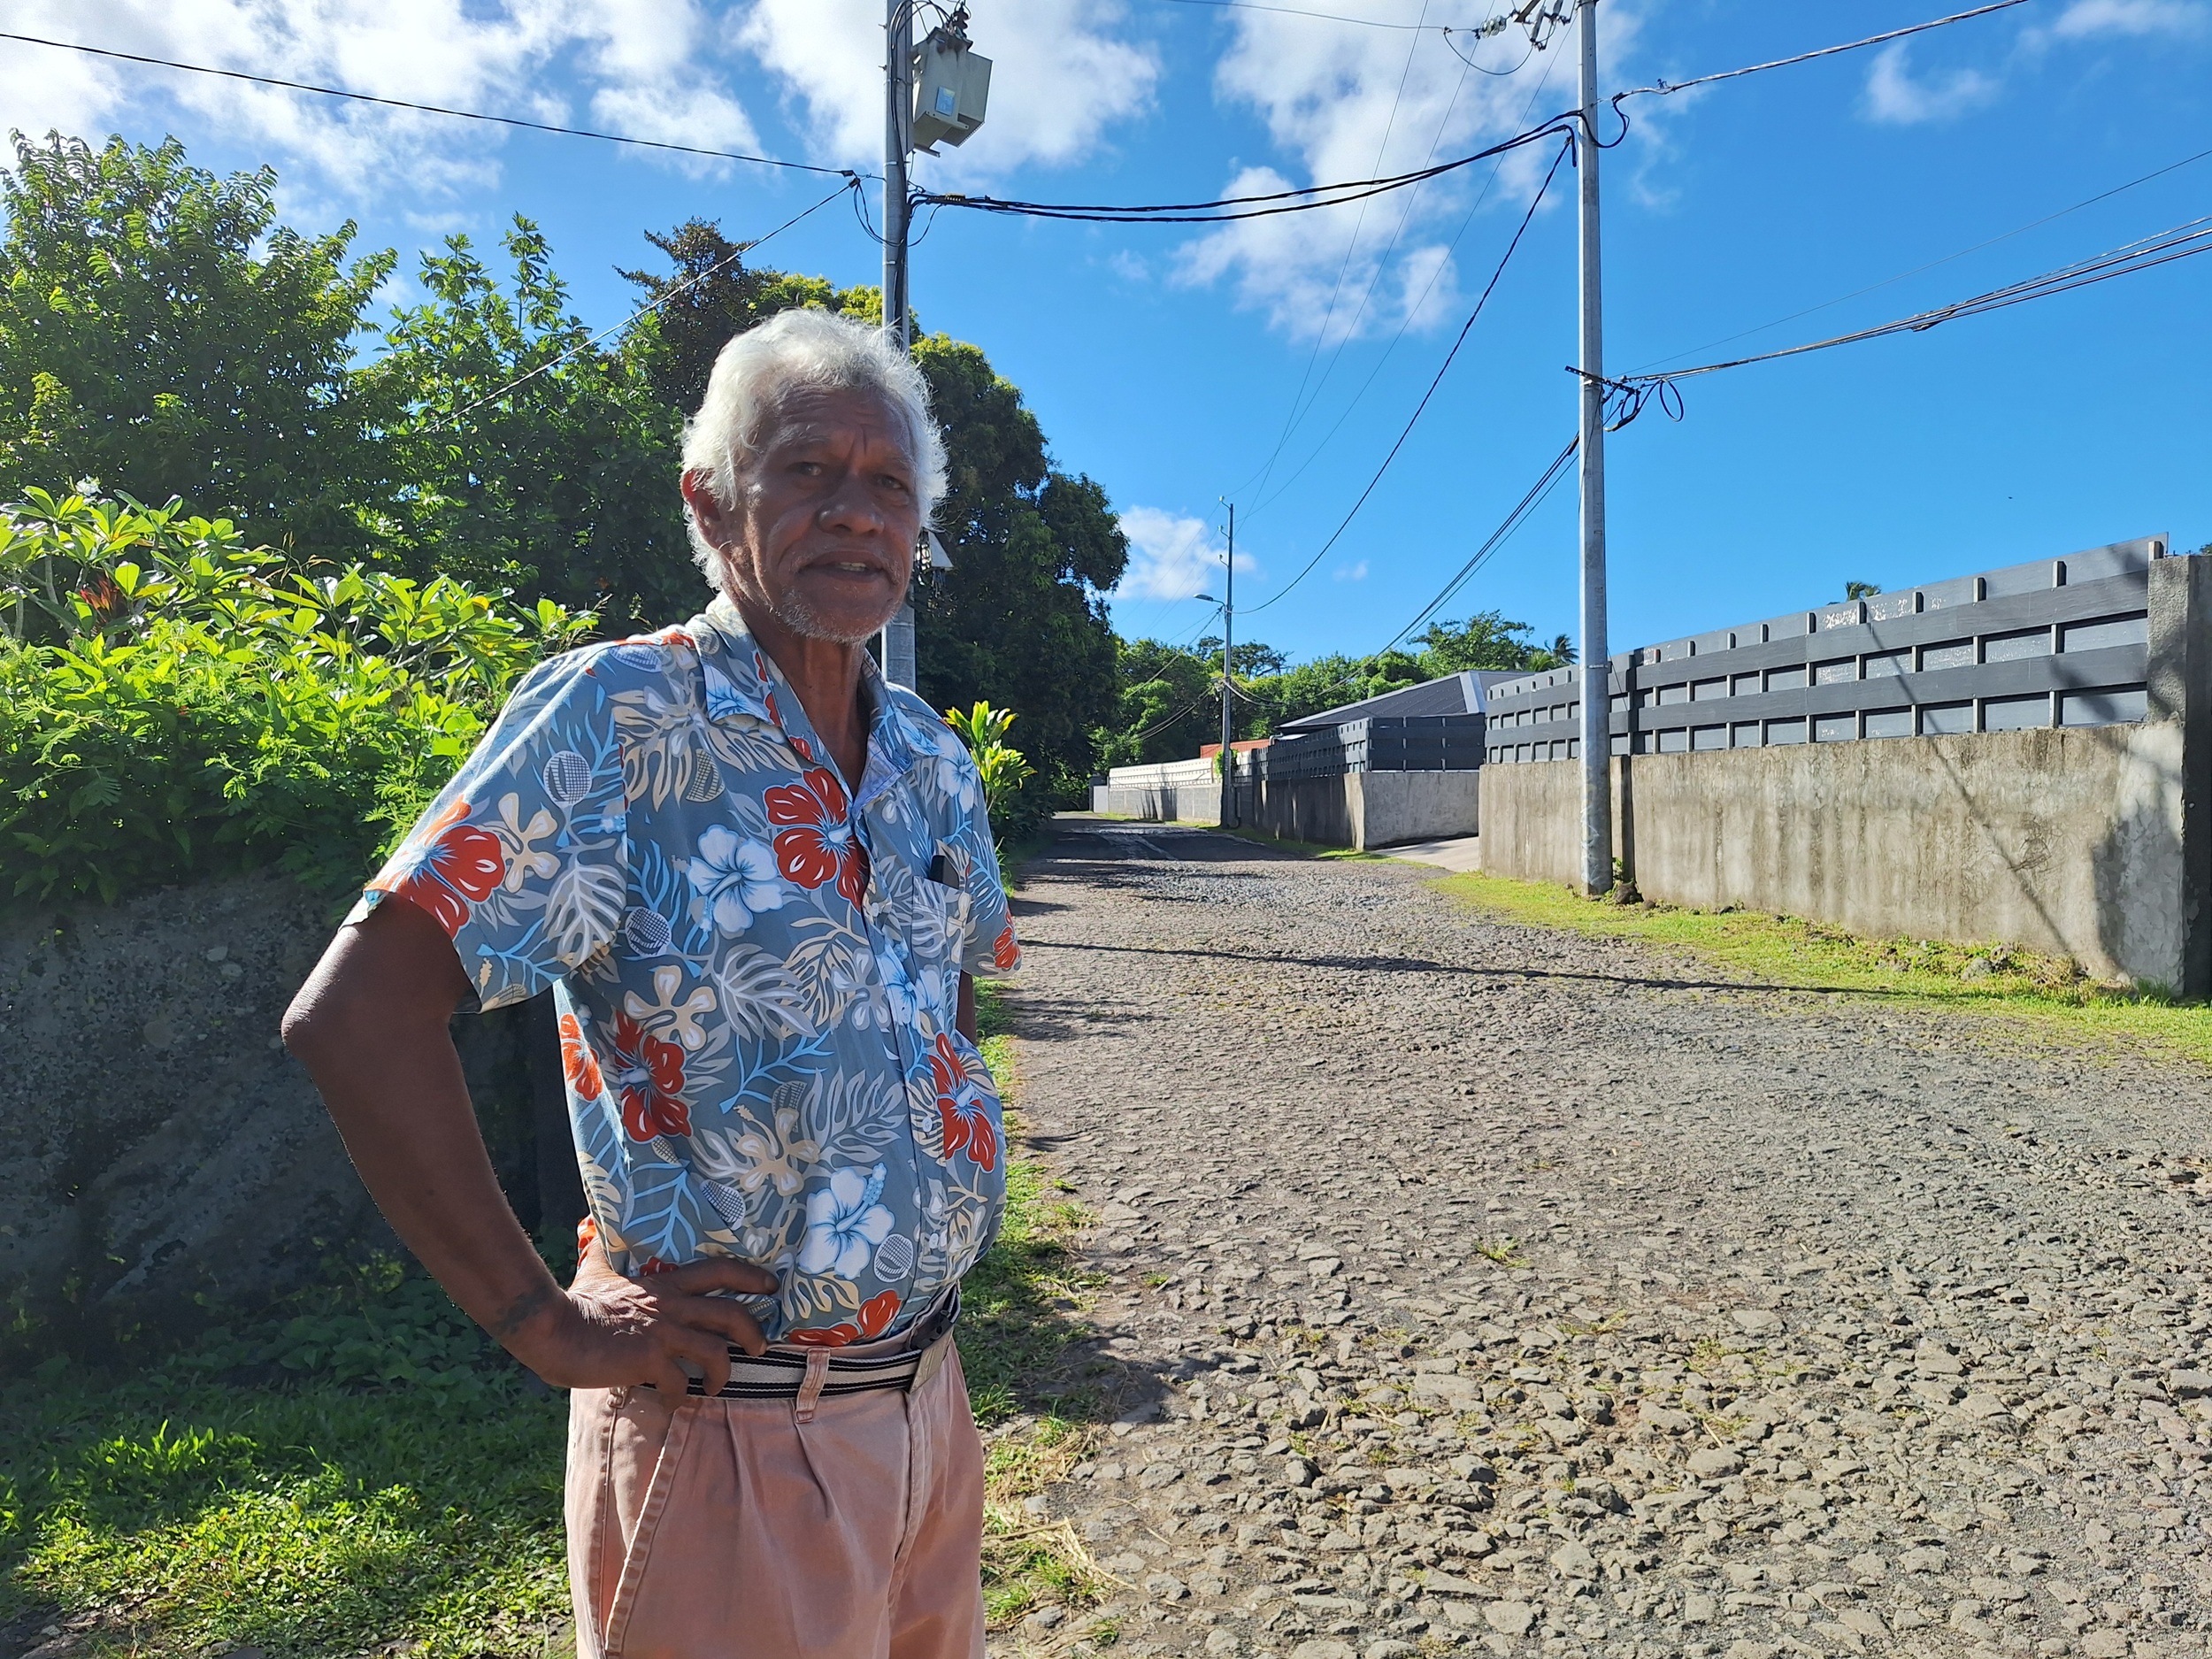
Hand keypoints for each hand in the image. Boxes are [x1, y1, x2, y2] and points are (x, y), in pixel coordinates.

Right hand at [514, 1236, 779, 1395]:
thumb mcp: (596, 1269)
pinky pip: (679, 1383)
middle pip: (731, 1313)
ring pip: (716, 1352)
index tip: (771, 1286)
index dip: (750, 1276)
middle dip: (754, 1331)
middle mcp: (671, 1306)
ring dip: (722, 1373)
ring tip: (716, 1387)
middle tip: (760, 1347)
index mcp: (664, 1285)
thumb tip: (591, 1227)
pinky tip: (672, 1403)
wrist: (553, 1328)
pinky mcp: (649, 1360)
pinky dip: (680, 1397)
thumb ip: (605, 1254)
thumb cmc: (575, 1302)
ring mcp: (663, 1333)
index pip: (718, 1271)